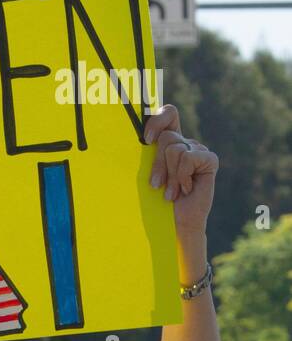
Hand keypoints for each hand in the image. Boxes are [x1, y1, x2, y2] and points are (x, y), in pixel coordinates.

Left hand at [145, 104, 217, 239]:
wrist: (175, 225)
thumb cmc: (156, 203)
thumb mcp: (146, 176)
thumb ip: (144, 156)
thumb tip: (132, 139)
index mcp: (169, 142)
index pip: (168, 114)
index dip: (158, 120)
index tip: (147, 139)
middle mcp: (184, 143)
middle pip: (167, 136)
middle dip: (158, 164)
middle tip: (157, 185)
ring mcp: (197, 150)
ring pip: (175, 149)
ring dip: (170, 176)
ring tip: (172, 192)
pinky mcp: (209, 160)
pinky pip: (188, 157)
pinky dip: (182, 176)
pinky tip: (186, 189)